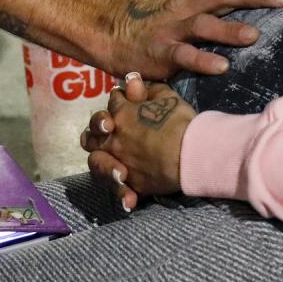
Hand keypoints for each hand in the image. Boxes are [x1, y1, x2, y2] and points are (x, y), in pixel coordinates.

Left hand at [82, 73, 192, 210]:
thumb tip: (133, 81)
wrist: (190, 152)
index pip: (113, 101)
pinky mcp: (131, 182)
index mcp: (121, 113)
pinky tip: (130, 200)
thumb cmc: (179, 121)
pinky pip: (120, 189)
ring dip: (102, 161)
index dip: (121, 100)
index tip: (129, 102)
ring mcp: (119, 161)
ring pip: (96, 161)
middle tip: (110, 130)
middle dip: (98, 130)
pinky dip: (123, 193)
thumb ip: (148, 90)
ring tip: (114, 164)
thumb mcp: (166, 96)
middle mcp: (113, 138)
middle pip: (93, 133)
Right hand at [104, 0, 282, 78]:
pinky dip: (202, 60)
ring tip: (254, 35)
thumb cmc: (155, 14)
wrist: (110, 29)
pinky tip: (222, 66)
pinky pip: (182, 56)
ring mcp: (173, 27)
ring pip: (204, 24)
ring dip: (229, 29)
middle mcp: (187, 4)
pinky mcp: (160, 52)